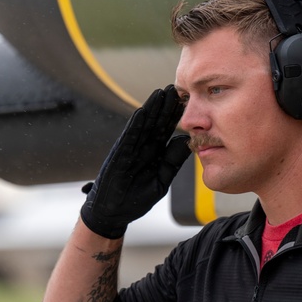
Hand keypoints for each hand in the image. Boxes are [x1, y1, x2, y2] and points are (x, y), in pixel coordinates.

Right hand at [80, 85, 190, 238]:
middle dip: (165, 106)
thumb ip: (173, 162)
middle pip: (156, 122)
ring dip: (152, 108)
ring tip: (161, 92)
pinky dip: (136, 124)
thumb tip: (186, 142)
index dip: (176, 116)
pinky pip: (129, 138)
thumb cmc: (135, 199)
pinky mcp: (119, 156)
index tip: (187, 100)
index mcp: (153, 153)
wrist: (114, 214)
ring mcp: (130, 150)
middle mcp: (142, 148)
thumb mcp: (161, 180)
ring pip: (143, 125)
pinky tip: (143, 111)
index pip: (166, 130)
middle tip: (176, 87)